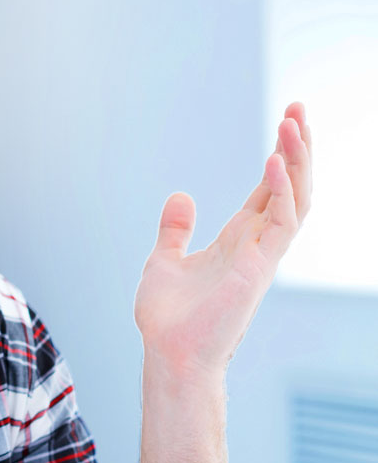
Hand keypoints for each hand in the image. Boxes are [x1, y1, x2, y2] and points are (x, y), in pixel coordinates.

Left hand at [134, 102, 311, 377]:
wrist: (168, 355)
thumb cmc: (168, 318)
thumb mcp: (164, 261)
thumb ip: (175, 230)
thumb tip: (181, 195)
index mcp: (238, 240)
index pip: (269, 189)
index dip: (280, 155)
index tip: (288, 119)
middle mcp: (256, 245)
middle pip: (289, 187)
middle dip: (298, 148)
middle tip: (299, 107)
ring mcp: (261, 257)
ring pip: (295, 199)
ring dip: (297, 161)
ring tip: (294, 122)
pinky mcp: (258, 270)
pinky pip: (281, 224)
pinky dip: (280, 191)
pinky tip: (274, 161)